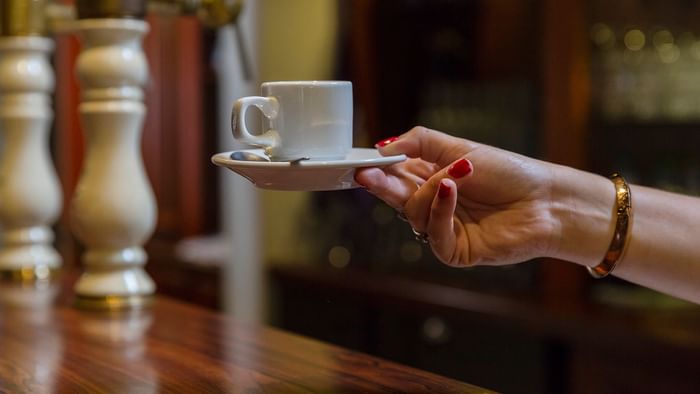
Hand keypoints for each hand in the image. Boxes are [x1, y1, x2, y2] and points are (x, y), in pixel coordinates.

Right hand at [355, 126, 557, 266]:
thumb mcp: (460, 147)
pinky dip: (439, 210)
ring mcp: (444, 228)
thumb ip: (419, 142)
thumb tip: (383, 145)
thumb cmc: (508, 173)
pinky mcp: (455, 250)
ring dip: (431, 190)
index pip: (395, 176)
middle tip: (368, 173)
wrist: (545, 200)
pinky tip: (450, 192)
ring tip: (456, 175)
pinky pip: (434, 234)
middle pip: (397, 196)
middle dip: (383, 183)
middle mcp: (434, 205)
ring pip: (414, 213)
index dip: (379, 170)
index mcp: (431, 179)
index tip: (363, 163)